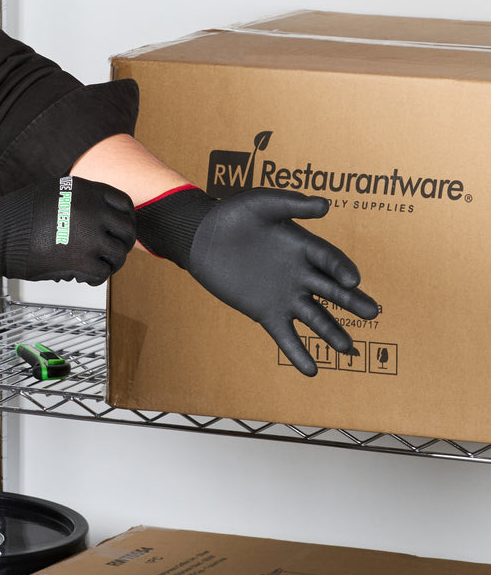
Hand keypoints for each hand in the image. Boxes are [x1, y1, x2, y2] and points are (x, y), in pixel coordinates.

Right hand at [0, 176, 135, 284]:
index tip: (120, 229)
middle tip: (113, 250)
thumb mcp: (54, 192)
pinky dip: (95, 278)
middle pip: (127, 230)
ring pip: (119, 254)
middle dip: (122, 242)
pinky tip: (84, 276)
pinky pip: (103, 273)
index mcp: (87, 191)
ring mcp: (90, 237)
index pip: (125, 204)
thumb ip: (80, 200)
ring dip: (111, 262)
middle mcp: (93, 211)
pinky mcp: (82, 261)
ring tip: (99, 265)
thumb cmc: (18, 215)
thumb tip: (99, 214)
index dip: (126, 219)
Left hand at [136, 186, 377, 374]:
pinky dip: (297, 352)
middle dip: (351, 301)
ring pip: (314, 316)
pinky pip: (285, 335)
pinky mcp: (265, 312)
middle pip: (331, 290)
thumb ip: (292, 204)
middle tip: (372, 312)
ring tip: (347, 349)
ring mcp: (284, 295)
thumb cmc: (233, 216)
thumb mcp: (262, 203)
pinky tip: (311, 371)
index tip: (352, 280)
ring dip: (331, 332)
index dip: (341, 269)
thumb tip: (326, 205)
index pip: (329, 260)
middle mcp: (300, 273)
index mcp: (303, 246)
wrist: (202, 239)